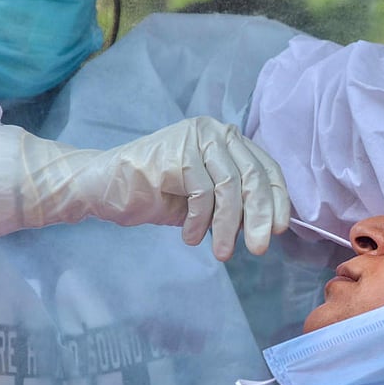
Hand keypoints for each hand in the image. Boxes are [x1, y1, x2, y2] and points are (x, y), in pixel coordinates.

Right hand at [0, 117, 289, 260]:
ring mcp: (194, 138)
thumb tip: (268, 225)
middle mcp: (214, 131)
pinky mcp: (176, 152)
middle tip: (260, 249)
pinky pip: (202, 192)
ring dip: (228, 226)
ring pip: (230, 187)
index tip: (281, 229)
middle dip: (260, 217)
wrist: (102, 187)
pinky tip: (190, 236)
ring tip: (221, 253)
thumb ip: (234, 204)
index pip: (265, 167)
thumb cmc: (155, 194)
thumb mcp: (204, 200)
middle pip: (252, 176)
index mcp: (226, 139)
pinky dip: (200, 221)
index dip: (277, 199)